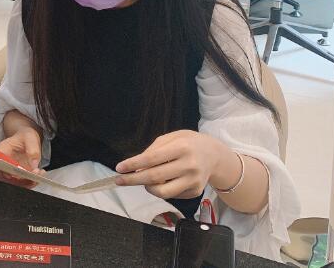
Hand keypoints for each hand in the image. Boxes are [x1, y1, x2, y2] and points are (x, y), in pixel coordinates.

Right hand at [0, 126, 43, 186]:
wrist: (27, 138)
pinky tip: (40, 173)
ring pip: (15, 182)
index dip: (8, 171)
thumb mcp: (30, 137)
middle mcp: (3, 163)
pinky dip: (31, 181)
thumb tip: (34, 165)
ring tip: (40, 173)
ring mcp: (10, 170)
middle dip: (21, 179)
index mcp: (2, 151)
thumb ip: (32, 150)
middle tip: (35, 173)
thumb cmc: (25, 136)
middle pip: (7, 176)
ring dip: (28, 182)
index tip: (20, 172)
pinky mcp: (17, 175)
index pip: (0, 164)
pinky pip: (22, 182)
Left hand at [115, 130, 238, 199]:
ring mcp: (193, 181)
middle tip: (119, 180)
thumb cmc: (188, 143)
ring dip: (147, 188)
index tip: (119, 168)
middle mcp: (189, 165)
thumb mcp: (172, 137)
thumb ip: (154, 150)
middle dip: (133, 180)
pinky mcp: (195, 192)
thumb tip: (136, 167)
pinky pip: (171, 195)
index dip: (134, 164)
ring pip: (162, 192)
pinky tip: (164, 180)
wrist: (214, 155)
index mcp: (182, 147)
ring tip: (143, 180)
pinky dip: (161, 189)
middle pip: (155, 177)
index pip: (152, 158)